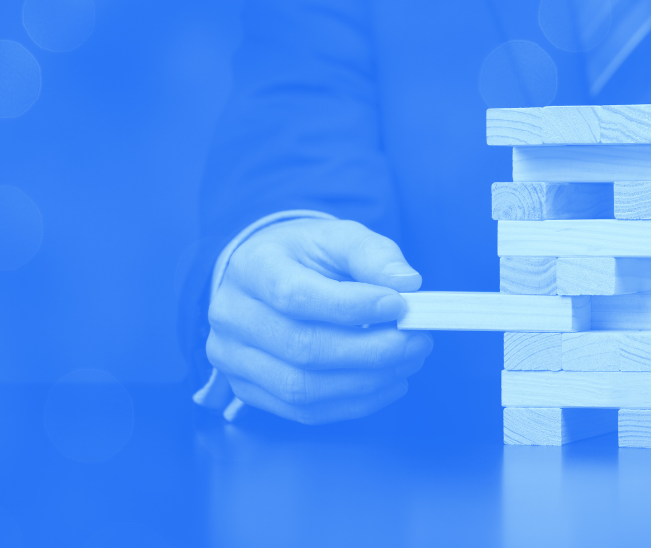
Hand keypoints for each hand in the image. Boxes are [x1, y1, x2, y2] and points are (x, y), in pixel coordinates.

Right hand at [206, 218, 432, 423]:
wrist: (265, 277)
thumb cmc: (305, 256)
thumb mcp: (338, 238)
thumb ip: (373, 255)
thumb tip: (407, 283)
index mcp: (252, 267)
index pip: (295, 296)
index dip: (351, 307)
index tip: (401, 306)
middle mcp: (232, 315)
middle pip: (302, 348)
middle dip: (371, 351)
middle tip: (417, 341)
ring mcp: (233, 358)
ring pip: (302, 387)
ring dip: (366, 382)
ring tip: (407, 362)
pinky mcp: (247, 389)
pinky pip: (303, 411)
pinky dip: (353, 403)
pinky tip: (386, 383)